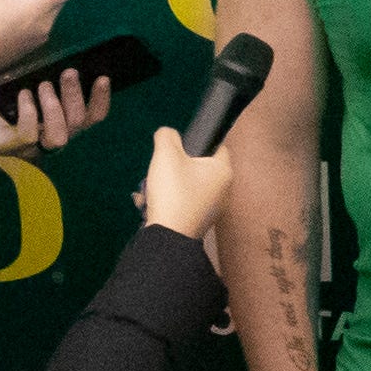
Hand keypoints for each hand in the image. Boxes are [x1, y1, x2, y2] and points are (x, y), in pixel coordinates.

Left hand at [0, 72, 112, 158]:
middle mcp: (48, 135)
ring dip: (55, 109)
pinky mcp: (11, 147)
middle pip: (78, 124)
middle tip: (67, 72)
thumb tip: (60, 41)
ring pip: (59, 137)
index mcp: (57, 119)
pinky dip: (30, 112)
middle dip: (75, 96)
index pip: (91, 118)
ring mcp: (31, 145)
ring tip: (42, 86)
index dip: (100, 101)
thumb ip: (43, 67)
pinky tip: (22, 95)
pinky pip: (30, 135)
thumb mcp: (22, 76)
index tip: (102, 77)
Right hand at [140, 123, 232, 238]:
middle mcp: (223, 190)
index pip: (217, 145)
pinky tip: (148, 205)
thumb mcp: (166, 154)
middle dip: (173, 166)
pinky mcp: (197, 222)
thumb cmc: (173, 193)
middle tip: (160, 170)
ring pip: (185, 185)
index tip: (179, 147)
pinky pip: (181, 203)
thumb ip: (167, 136)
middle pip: (197, 166)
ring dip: (164, 185)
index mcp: (223, 171)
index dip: (198, 141)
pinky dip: (165, 202)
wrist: (168, 237)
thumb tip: (167, 134)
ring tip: (149, 190)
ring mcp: (211, 208)